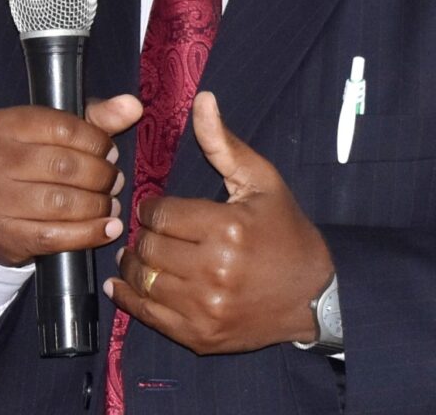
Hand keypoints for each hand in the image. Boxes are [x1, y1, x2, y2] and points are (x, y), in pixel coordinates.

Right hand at [0, 94, 141, 265]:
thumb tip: (133, 106)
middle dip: (100, 175)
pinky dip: (88, 234)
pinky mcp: (3, 235)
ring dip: (97, 205)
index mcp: (5, 124)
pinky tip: (108, 229)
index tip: (111, 152)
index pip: (62, 127)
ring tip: (111, 204)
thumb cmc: (36, 158)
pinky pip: (53, 236)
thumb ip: (99, 117)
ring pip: (59, 203)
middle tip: (116, 181)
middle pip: (62, 166)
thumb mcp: (61, 130)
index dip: (96, 141)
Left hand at [106, 92, 333, 353]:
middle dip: (142, 233)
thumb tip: (202, 99)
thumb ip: (224, 143)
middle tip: (148, 229)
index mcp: (228, 229)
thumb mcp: (261, 181)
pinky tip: (122, 285)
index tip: (156, 206)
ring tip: (137, 253)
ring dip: (133, 264)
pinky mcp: (200, 336)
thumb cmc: (285, 230)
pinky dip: (129, 298)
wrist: (313, 295)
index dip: (151, 207)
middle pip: (149, 247)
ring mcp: (206, 308)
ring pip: (144, 280)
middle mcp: (214, 271)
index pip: (161, 214)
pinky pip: (149, 316)